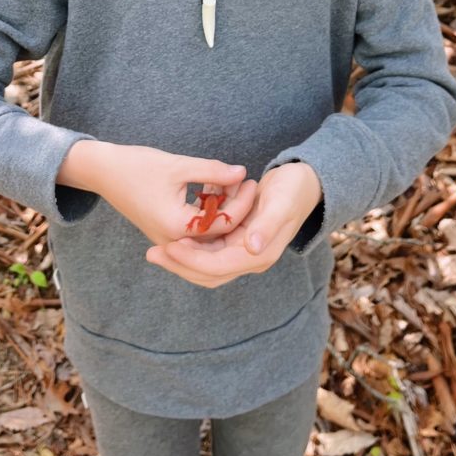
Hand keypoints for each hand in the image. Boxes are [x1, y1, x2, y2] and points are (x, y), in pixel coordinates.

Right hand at [93, 143, 257, 247]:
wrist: (103, 172)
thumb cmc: (138, 165)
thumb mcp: (179, 165)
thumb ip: (213, 171)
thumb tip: (242, 172)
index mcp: (177, 226)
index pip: (222, 222)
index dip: (241, 201)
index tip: (251, 180)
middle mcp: (173, 240)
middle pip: (217, 232)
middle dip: (235, 208)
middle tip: (248, 183)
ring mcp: (168, 240)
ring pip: (207, 233)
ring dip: (221, 210)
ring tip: (233, 184)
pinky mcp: (165, 233)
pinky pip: (195, 230)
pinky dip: (207, 213)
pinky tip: (214, 190)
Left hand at [145, 162, 322, 288]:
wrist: (303, 183)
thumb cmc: (293, 189)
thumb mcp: (282, 202)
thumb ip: (267, 225)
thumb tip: (251, 247)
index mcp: (260, 254)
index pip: (218, 267)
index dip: (192, 259)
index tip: (169, 247)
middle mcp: (249, 258)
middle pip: (207, 273)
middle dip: (179, 265)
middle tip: (152, 253)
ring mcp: (242, 251)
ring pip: (204, 263)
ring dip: (181, 257)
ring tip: (155, 248)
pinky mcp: (236, 240)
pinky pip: (207, 249)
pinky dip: (190, 244)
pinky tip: (172, 235)